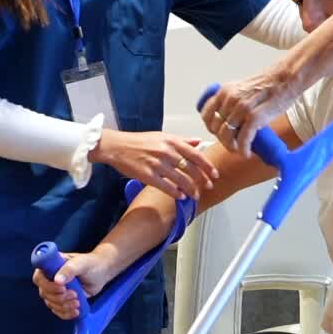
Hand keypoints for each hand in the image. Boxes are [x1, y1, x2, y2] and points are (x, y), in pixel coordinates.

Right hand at [33, 250, 113, 319]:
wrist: (101, 272)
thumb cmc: (90, 264)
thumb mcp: (81, 263)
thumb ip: (69, 270)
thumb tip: (57, 280)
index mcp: (50, 267)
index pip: (39, 278)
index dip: (48, 286)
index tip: (62, 288)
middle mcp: (49, 279)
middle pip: (44, 294)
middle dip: (59, 298)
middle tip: (74, 294)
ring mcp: (55, 291)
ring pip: (51, 304)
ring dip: (64, 306)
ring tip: (78, 302)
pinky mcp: (62, 301)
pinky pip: (58, 311)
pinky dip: (66, 313)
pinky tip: (76, 311)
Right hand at [89, 129, 218, 199]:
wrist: (117, 146)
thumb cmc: (139, 141)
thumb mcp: (162, 136)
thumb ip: (182, 140)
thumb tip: (198, 142)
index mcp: (172, 141)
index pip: (195, 155)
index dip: (207, 166)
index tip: (215, 174)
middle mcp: (166, 152)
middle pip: (191, 169)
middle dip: (202, 180)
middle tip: (208, 187)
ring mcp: (157, 164)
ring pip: (180, 179)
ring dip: (190, 189)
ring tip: (195, 196)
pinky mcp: (147, 175)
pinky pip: (166, 186)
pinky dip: (175, 193)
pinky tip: (180, 197)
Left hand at [200, 64, 301, 156]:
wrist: (287, 78)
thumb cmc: (269, 84)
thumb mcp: (242, 88)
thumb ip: (232, 101)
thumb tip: (228, 119)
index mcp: (225, 91)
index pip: (206, 114)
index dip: (211, 127)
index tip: (218, 133)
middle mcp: (230, 99)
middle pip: (216, 128)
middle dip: (223, 139)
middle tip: (233, 144)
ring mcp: (241, 108)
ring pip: (226, 136)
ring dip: (232, 147)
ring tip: (240, 150)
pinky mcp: (254, 117)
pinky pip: (243, 140)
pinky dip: (243, 150)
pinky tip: (247, 153)